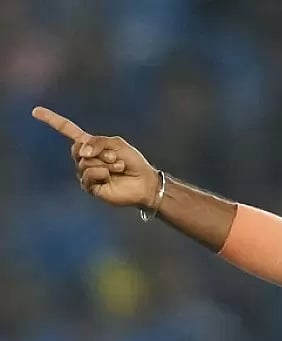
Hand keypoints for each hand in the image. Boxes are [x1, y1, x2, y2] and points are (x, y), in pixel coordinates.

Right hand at [32, 106, 159, 208]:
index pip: (67, 130)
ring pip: (85, 162)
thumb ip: (97, 142)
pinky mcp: (89, 186)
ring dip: (106, 163)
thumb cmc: (133, 162)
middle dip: (100, 151)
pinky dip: (102, 172)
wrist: (144, 182)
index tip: (35, 111)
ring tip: (118, 167)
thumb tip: (81, 153)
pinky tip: (111, 176)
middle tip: (115, 158)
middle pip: (77, 148)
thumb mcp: (116, 144)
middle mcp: (84, 158)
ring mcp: (85, 173)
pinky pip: (88, 175)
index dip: (52, 120)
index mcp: (90, 145)